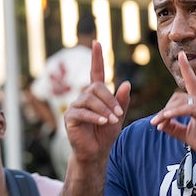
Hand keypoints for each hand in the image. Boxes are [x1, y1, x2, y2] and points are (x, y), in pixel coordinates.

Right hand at [62, 41, 130, 165]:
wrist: (96, 152)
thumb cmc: (106, 134)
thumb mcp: (119, 116)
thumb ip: (122, 101)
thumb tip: (126, 83)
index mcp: (96, 95)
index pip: (96, 72)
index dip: (97, 58)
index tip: (97, 42)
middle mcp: (84, 97)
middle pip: (96, 88)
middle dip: (110, 100)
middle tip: (119, 115)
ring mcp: (75, 106)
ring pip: (90, 100)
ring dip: (104, 110)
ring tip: (112, 121)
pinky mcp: (69, 117)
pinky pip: (82, 112)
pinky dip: (95, 117)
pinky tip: (104, 122)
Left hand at [150, 52, 195, 170]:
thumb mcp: (187, 135)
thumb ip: (174, 128)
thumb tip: (160, 123)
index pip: (192, 82)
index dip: (186, 68)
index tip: (182, 55)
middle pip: (178, 96)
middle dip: (165, 109)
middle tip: (155, 123)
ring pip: (181, 102)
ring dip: (166, 113)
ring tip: (156, 123)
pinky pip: (188, 109)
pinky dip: (176, 112)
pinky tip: (166, 117)